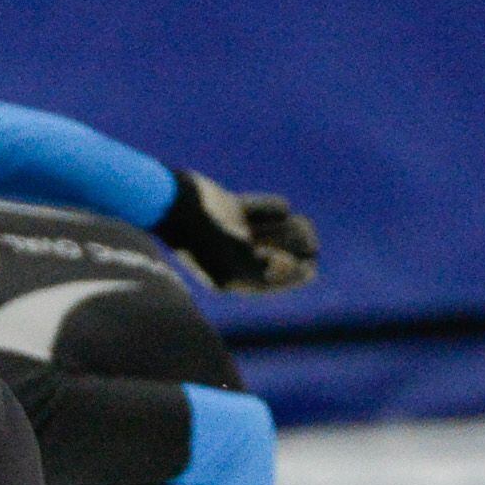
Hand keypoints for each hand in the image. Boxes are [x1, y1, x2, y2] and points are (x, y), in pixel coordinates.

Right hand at [154, 169, 318, 293]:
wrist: (172, 202)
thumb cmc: (205, 236)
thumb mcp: (239, 261)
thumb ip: (271, 270)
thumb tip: (303, 270)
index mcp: (231, 278)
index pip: (269, 283)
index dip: (293, 278)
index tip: (311, 268)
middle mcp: (232, 257)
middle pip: (273, 256)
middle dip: (293, 248)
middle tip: (308, 239)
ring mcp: (231, 232)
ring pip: (270, 233)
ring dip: (287, 228)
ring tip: (300, 222)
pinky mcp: (230, 207)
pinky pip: (260, 210)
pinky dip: (270, 208)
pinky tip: (281, 209)